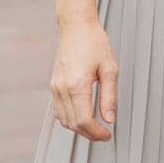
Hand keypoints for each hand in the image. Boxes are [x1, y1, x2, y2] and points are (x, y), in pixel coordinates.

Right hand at [48, 19, 118, 140]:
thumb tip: (109, 119)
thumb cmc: (94, 43)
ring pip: (64, 120)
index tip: (107, 135)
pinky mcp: (54, 86)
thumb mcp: (110, 69)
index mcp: (76, 85)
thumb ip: (109, 97)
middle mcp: (62, 88)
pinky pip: (59, 111)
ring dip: (79, 128)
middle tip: (104, 134)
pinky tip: (82, 117)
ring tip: (95, 127)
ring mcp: (55, 88)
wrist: (76, 27)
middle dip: (89, 134)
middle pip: (73, 124)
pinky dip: (70, 119)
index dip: (96, 133)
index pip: (84, 120)